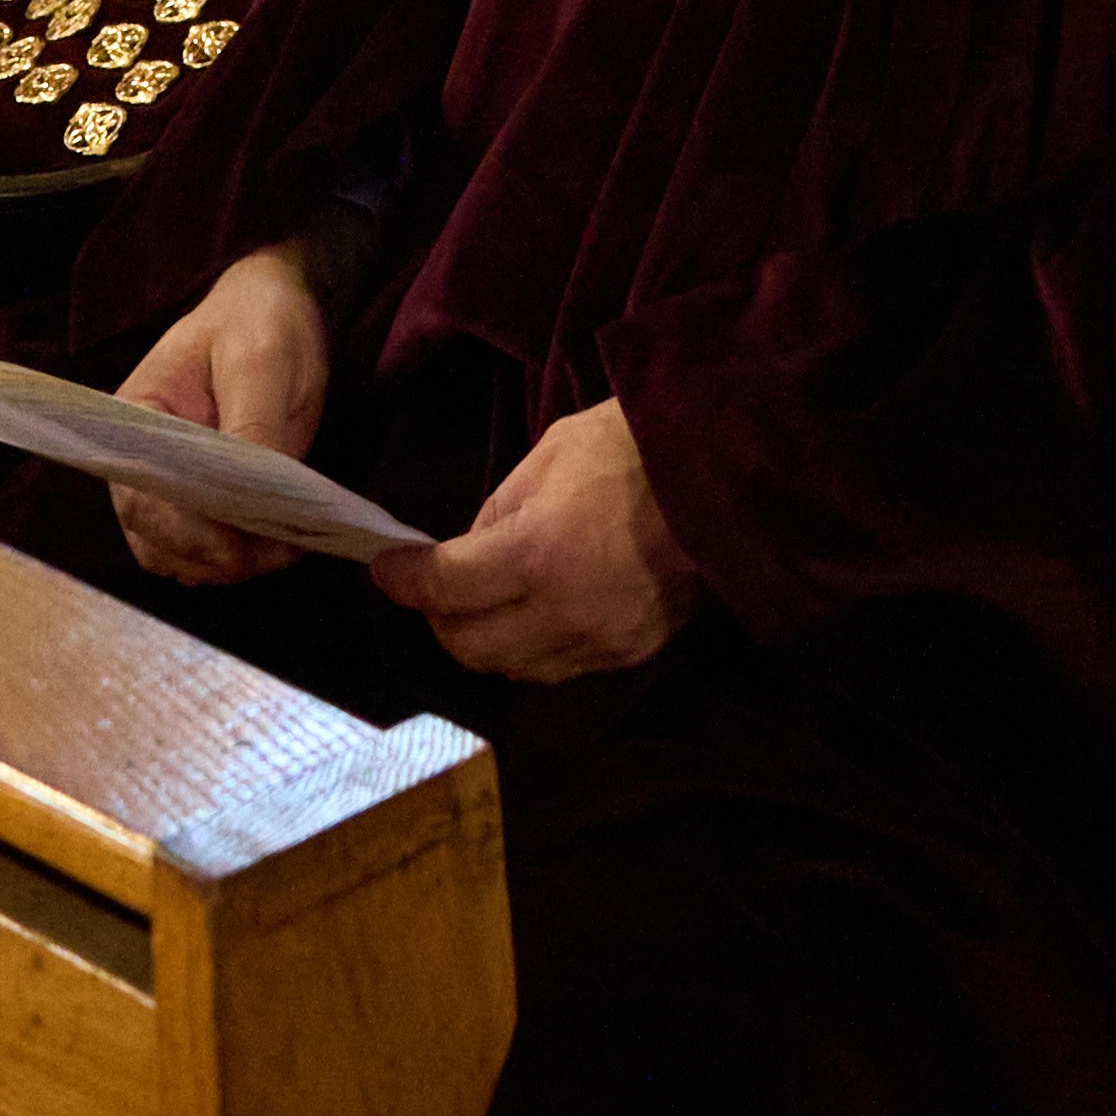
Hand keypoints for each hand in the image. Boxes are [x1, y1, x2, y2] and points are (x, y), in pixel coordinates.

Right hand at [99, 244, 342, 585]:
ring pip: (180, 556)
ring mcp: (171, 485)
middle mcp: (141, 461)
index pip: (140, 496)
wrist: (273, 309)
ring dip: (227, 566)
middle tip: (273, 554)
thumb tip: (256, 495)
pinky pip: (207, 550)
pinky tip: (278, 543)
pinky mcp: (205, 500)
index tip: (232, 550)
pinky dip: (239, 559)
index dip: (184, 533)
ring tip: (282, 547)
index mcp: (135, 420)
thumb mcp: (260, 359)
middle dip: (212, 557)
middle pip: (155, 538)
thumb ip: (253, 424)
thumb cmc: (257, 321)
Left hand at [387, 398, 684, 680]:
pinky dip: (534, 648)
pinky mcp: (632, 655)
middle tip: (436, 590)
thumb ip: (500, 508)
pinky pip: (561, 669)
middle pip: (469, 647)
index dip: (405, 580)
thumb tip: (467, 552)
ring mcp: (601, 643)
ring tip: (486, 605)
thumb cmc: (634, 447)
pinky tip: (537, 616)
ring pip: (512, 669)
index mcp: (536, 554)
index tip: (386, 568)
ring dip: (486, 641)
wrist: (730, 473)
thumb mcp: (551, 452)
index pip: (445, 587)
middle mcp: (561, 614)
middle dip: (440, 619)